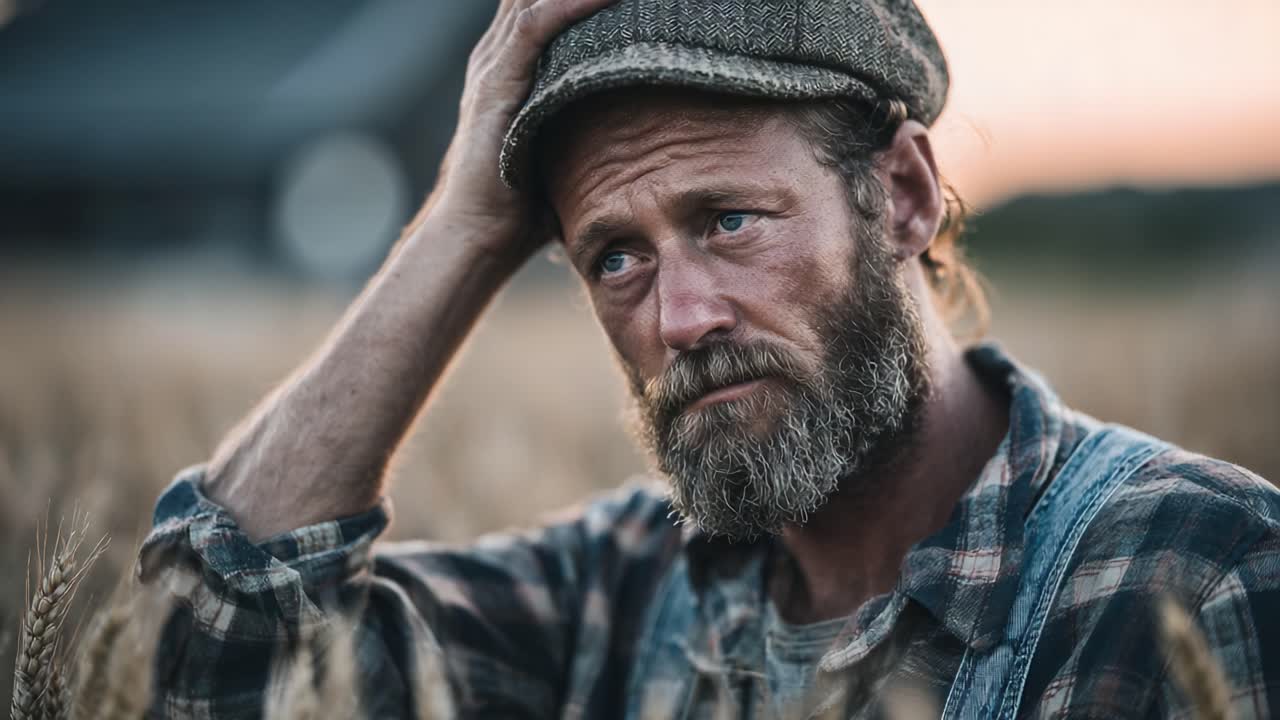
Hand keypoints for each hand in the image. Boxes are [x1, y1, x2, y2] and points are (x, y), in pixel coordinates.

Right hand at [421, 0, 615, 262]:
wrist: (478, 234)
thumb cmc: (525, 202)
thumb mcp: (567, 145)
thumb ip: (594, 121)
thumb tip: (653, 132)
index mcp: (515, 63)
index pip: (545, 5)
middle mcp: (500, 54)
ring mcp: (496, 66)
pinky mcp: (497, 85)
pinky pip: (533, 26)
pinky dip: (569, 5)